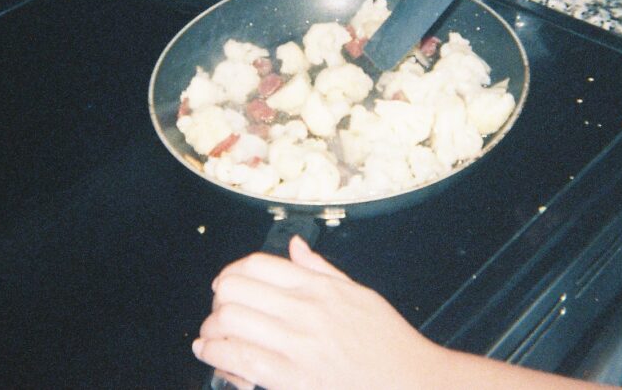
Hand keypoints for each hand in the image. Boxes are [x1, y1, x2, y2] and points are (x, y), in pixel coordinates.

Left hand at [193, 235, 448, 389]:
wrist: (412, 384)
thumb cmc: (389, 344)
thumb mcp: (360, 295)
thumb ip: (322, 270)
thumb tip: (294, 246)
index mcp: (321, 288)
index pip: (258, 265)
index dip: (231, 272)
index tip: (225, 284)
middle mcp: (306, 311)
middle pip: (235, 290)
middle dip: (217, 300)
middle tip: (217, 311)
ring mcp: (298, 346)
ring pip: (230, 322)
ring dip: (210, 328)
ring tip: (210, 336)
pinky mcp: (292, 379)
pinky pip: (240, 359)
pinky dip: (215, 353)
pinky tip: (209, 353)